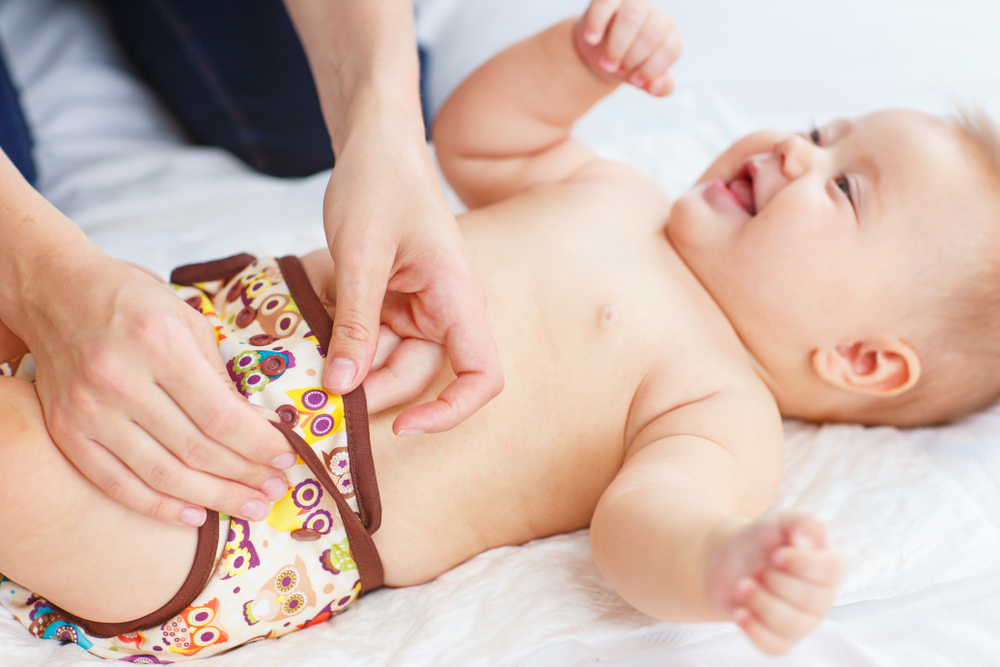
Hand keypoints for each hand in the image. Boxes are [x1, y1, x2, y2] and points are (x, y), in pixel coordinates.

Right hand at [27, 254, 294, 525]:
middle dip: (244, 476)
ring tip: (250, 507)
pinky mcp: (67, 432)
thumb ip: (221, 377)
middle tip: (275, 490)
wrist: (57, 294)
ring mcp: (88, 411)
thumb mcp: (189, 321)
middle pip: (195, 449)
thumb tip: (259, 428)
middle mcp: (120, 380)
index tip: (286, 458)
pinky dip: (159, 506)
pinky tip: (195, 515)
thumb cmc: (135, 302)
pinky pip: (117, 484)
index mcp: (159, 344)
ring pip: (162, 474)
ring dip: (214, 498)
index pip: (220, 415)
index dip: (258, 445)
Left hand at [321, 134, 502, 433]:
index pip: (482, 376)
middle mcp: (446, 308)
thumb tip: (341, 389)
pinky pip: (374, 337)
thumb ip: (356, 324)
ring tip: (306, 357)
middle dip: (373, 388)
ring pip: (391, 360)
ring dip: (352, 365)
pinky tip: (314, 333)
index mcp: (456, 296)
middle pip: (421, 375)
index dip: (450, 412)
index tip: (401, 426)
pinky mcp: (395, 300)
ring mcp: (420, 305)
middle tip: (316, 393)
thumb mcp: (360, 255)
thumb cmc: (379, 182)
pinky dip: (345, 341)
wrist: (374, 141)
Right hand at [575, 0, 681, 95]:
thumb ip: (660, 87)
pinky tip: (591, 40)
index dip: (653, 69)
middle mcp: (654, 15)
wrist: (600, 52)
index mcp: (668, 35)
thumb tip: (656, 88)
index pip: (670, 49)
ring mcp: (633, 4)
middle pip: (651, 34)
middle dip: (633, 58)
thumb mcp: (645, 78)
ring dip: (618, 46)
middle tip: (618, 71)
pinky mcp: (609, 0)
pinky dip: (597, 23)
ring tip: (606, 64)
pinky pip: (605, 4)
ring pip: (632, 18)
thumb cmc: (628, 63)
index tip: (635, 81)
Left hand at [708, 513, 842, 654]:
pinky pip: (775, 646)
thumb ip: (801, 522)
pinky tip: (739, 611)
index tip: (775, 554)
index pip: (829, 569)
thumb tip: (808, 539)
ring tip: (742, 584)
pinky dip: (753, 629)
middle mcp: (822, 596)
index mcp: (829, 565)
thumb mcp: (779, 522)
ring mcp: (804, 621)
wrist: (730, 560)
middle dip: (773, 580)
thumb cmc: (762, 540)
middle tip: (756, 567)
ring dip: (760, 602)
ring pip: (791, 624)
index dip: (801, 564)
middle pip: (808, 599)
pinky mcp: (780, 638)